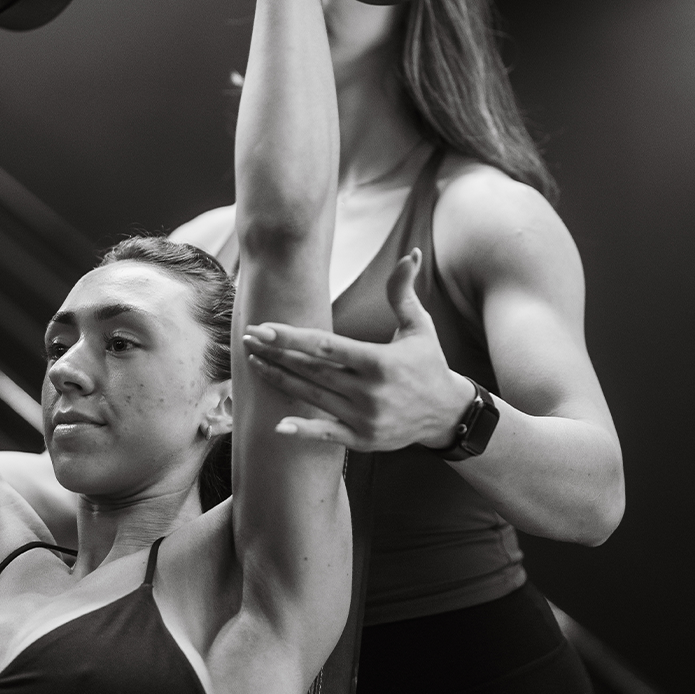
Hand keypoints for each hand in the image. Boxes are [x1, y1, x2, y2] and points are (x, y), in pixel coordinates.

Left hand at [242, 250, 475, 450]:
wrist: (448, 414)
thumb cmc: (429, 364)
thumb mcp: (419, 326)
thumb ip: (403, 291)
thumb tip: (409, 254)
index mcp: (380, 362)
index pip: (326, 347)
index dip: (291, 337)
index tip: (263, 329)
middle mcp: (369, 392)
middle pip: (311, 370)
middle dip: (276, 354)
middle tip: (246, 339)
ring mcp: (365, 418)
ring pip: (312, 397)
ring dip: (280, 380)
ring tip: (254, 363)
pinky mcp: (363, 439)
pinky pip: (328, 434)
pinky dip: (303, 430)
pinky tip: (279, 424)